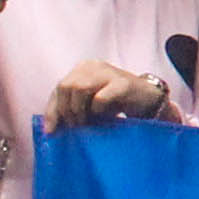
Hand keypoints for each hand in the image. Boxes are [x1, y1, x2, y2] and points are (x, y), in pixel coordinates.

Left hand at [47, 58, 173, 127]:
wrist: (149, 100)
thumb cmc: (116, 103)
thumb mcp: (90, 103)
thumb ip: (72, 108)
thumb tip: (50, 128)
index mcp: (82, 69)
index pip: (59, 88)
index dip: (53, 111)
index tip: (51, 131)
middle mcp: (93, 66)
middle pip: (66, 86)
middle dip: (67, 110)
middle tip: (76, 126)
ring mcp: (108, 72)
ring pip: (79, 88)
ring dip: (79, 111)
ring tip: (87, 123)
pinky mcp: (122, 83)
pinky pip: (100, 98)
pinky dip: (97, 111)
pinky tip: (103, 117)